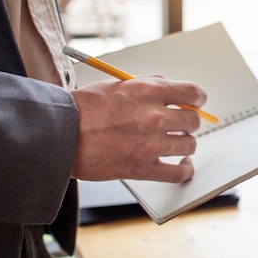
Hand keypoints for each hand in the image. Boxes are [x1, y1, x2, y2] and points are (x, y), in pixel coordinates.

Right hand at [70, 76, 206, 182]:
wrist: (60, 135)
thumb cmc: (84, 109)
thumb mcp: (118, 84)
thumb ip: (148, 84)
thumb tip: (170, 88)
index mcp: (149, 91)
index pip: (193, 92)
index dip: (198, 98)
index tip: (196, 103)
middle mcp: (154, 116)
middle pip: (193, 121)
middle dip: (189, 121)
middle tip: (181, 124)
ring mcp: (150, 144)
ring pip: (189, 145)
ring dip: (185, 143)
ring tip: (176, 142)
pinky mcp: (142, 168)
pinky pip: (178, 173)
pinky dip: (185, 169)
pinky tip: (183, 164)